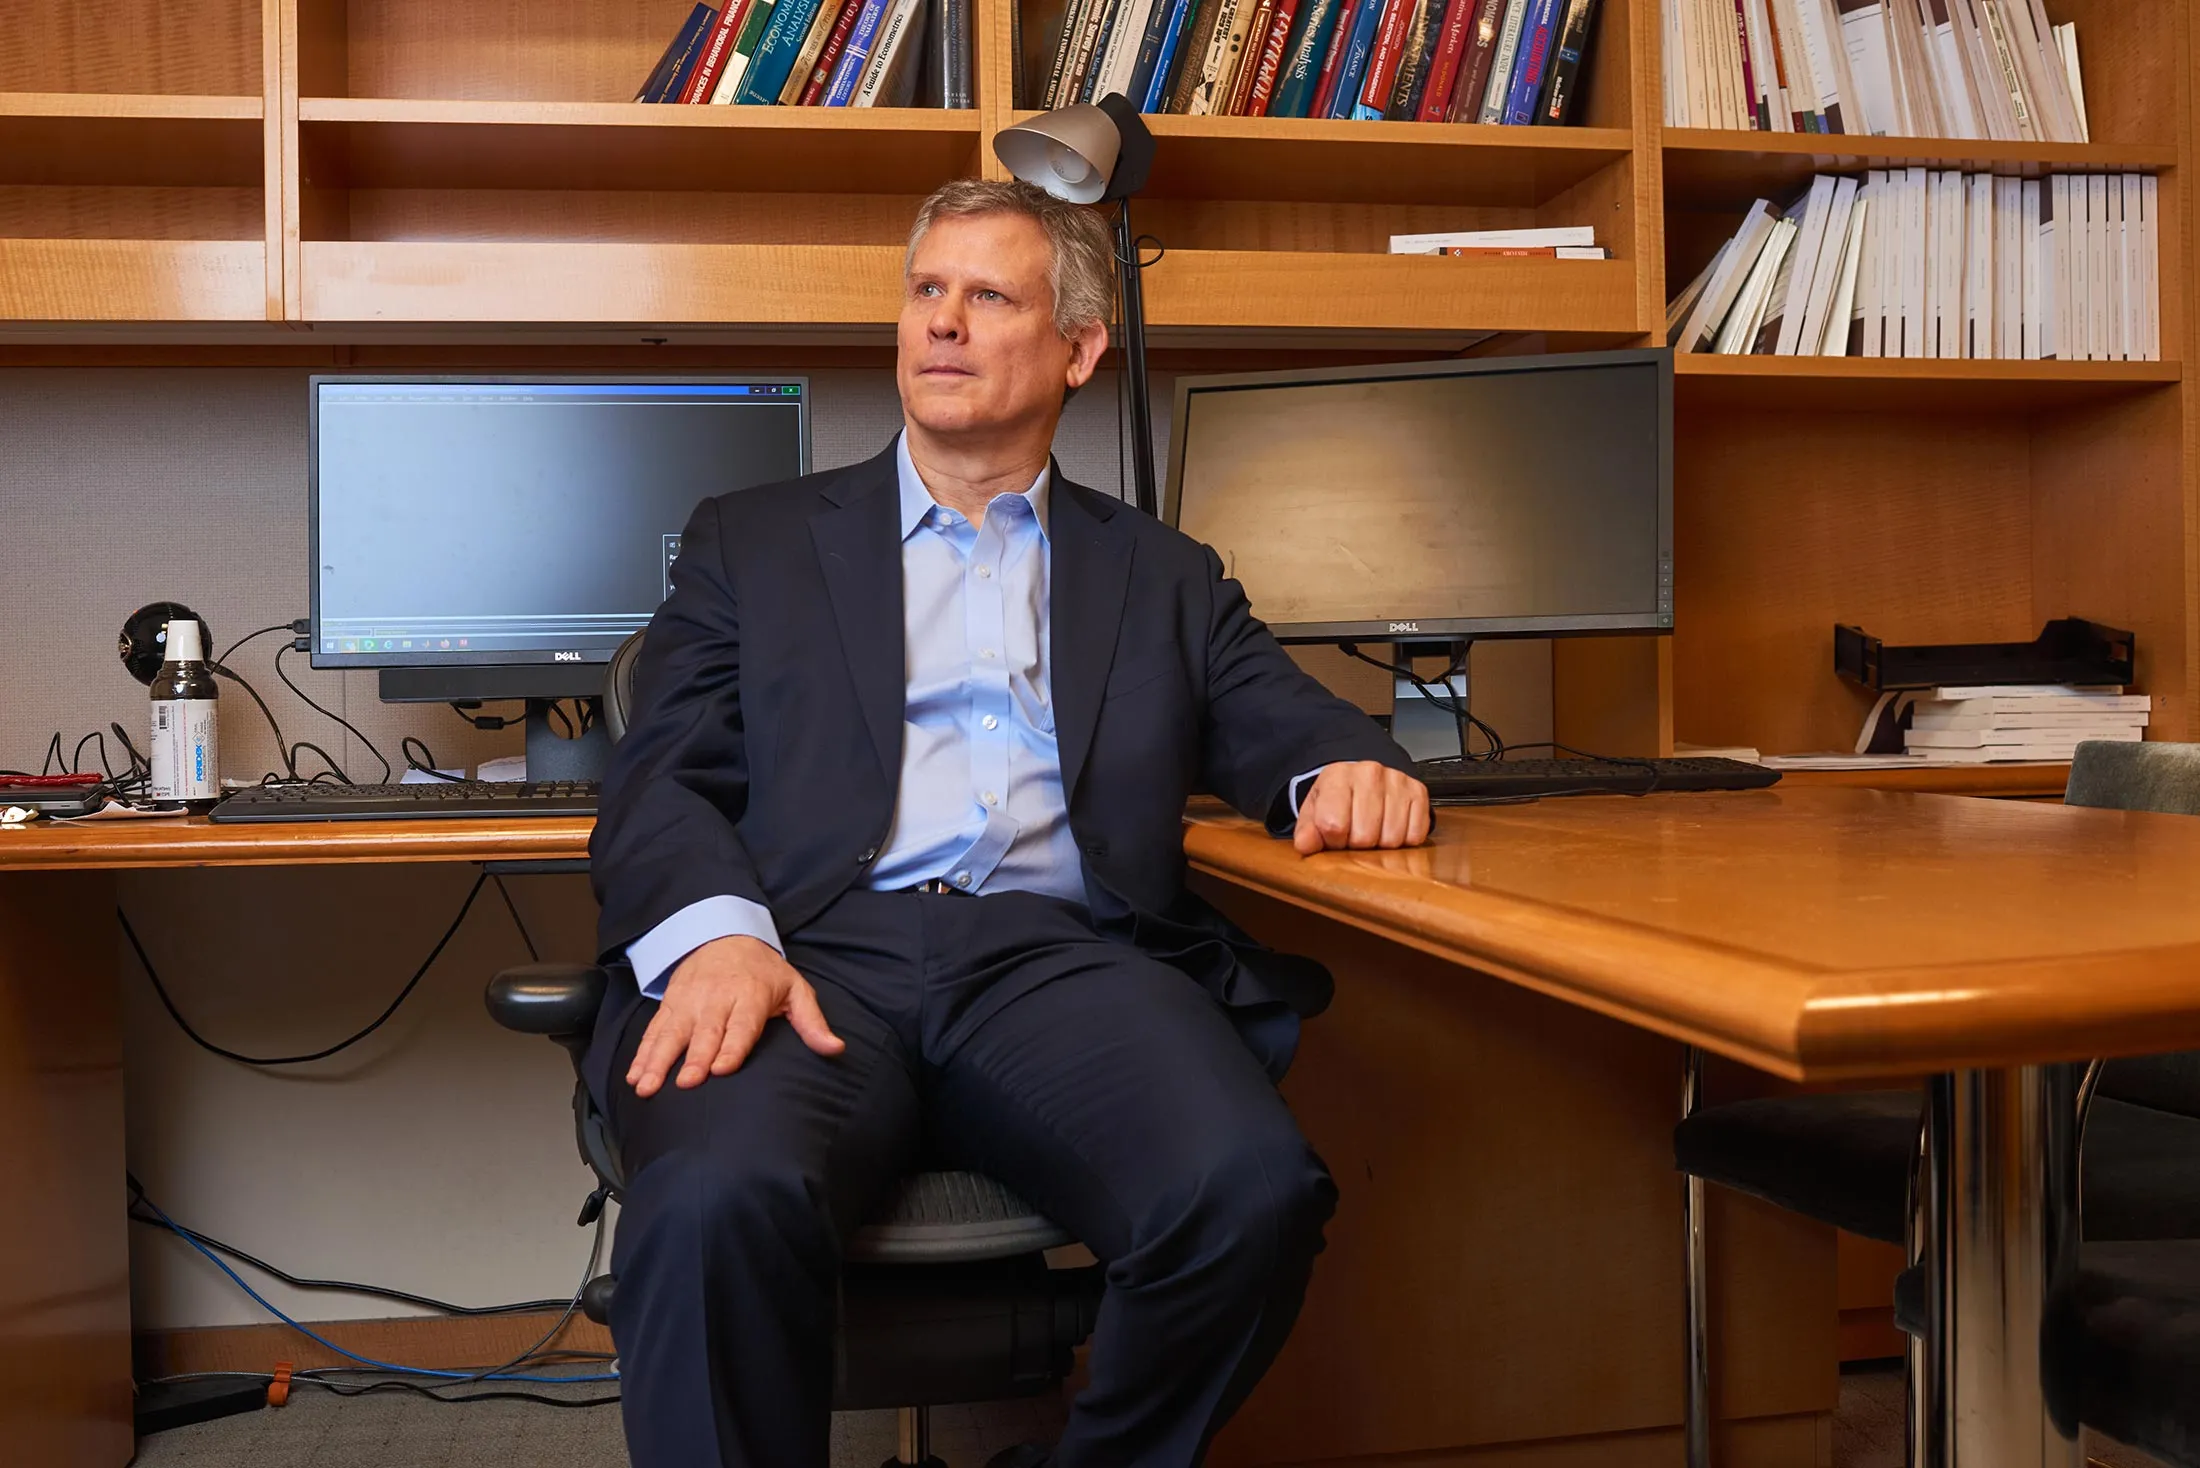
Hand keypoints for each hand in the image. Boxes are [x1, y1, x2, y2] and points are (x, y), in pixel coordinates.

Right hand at [626, 935, 843, 1097]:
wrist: (724, 934)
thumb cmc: (764, 971)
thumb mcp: (794, 988)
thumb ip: (812, 1022)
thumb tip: (834, 1048)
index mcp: (750, 997)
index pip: (741, 1026)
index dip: (732, 1048)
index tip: (722, 1070)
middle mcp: (716, 999)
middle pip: (705, 1032)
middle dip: (695, 1058)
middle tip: (687, 1083)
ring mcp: (689, 1002)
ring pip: (672, 1034)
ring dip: (658, 1061)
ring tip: (646, 1086)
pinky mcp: (670, 1005)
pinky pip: (654, 1031)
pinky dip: (642, 1053)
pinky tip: (634, 1076)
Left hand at [1293, 761, 1430, 854]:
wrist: (1362, 779)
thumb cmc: (1338, 800)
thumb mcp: (1314, 813)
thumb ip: (1306, 831)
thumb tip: (1306, 845)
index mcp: (1337, 776)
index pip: (1333, 825)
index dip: (1332, 841)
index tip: (1333, 836)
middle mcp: (1369, 773)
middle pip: (1365, 836)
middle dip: (1357, 844)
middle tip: (1354, 835)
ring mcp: (1397, 781)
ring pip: (1391, 838)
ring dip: (1381, 845)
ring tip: (1372, 831)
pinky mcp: (1418, 791)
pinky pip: (1415, 834)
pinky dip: (1404, 840)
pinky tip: (1391, 828)